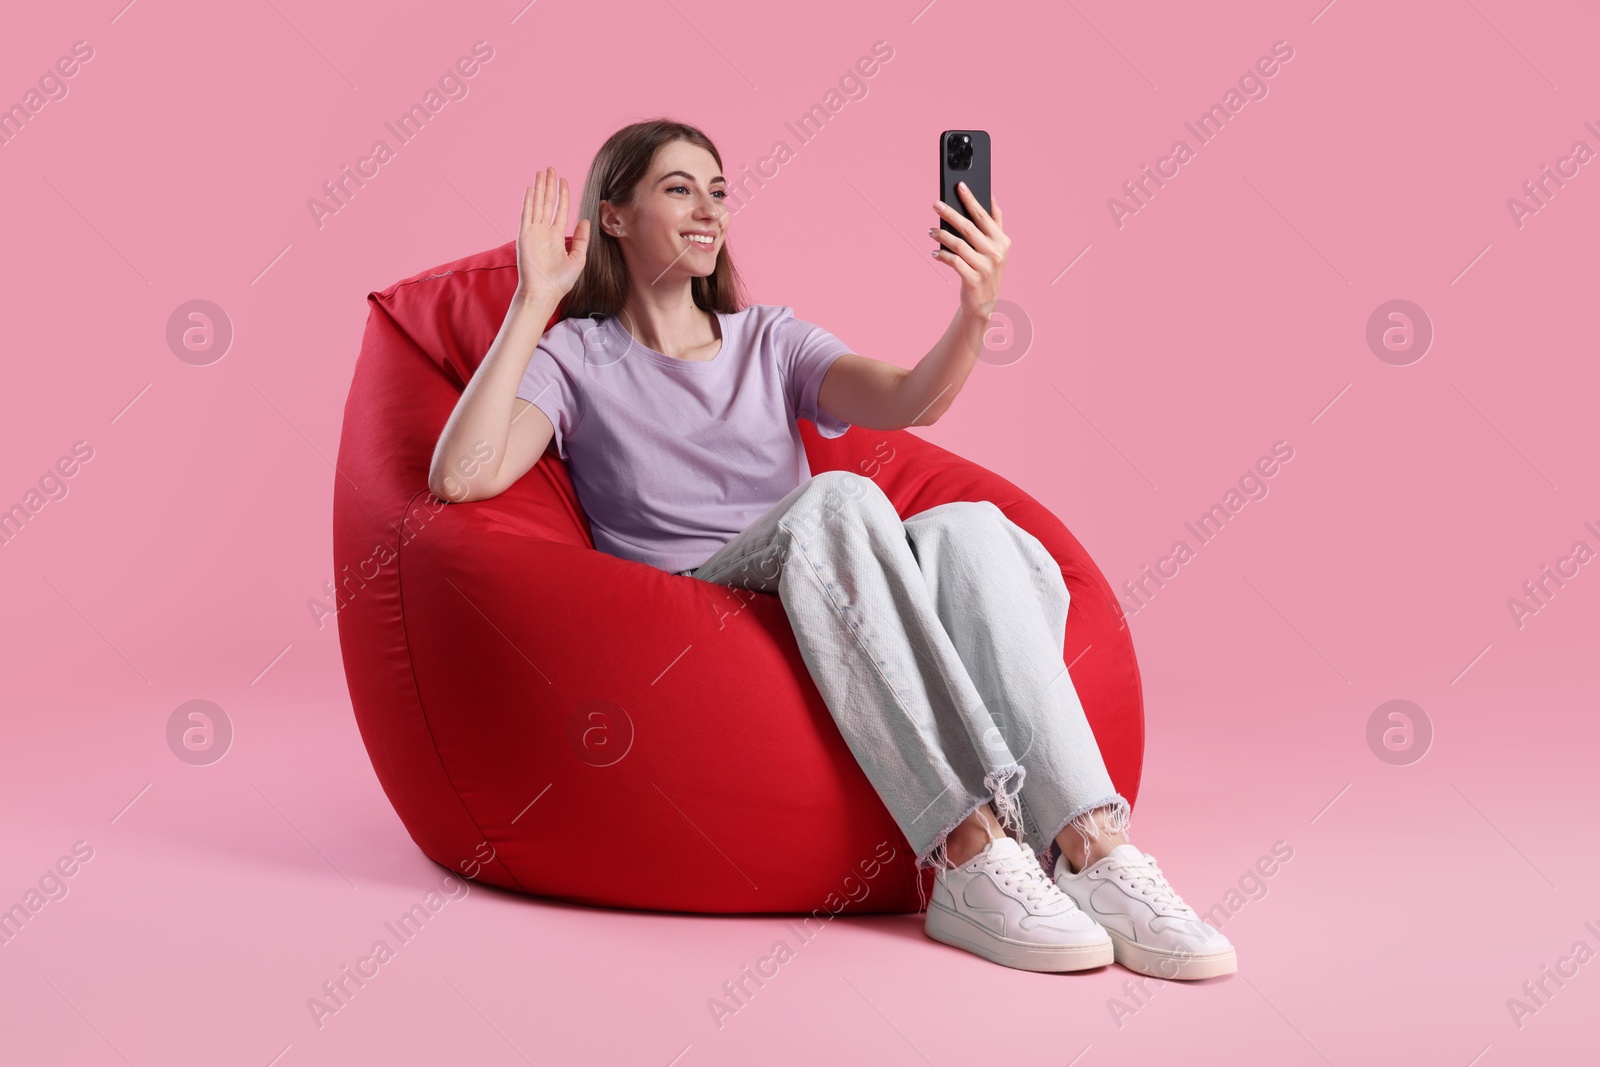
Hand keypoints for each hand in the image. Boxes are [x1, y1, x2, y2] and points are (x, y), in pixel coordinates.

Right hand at [516, 166, 590, 301]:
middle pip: (547, 203)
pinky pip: (527, 214)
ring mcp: (533, 233)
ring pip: (537, 204)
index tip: (564, 180)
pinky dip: (528, 201)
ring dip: (539, 188)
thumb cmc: (560, 282)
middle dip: (549, 185)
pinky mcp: (524, 236)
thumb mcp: (578, 258)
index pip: (559, 210)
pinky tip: (531, 188)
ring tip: (542, 172)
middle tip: (551, 168)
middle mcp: (544, 232)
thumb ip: (581, 239)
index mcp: (556, 237)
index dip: (562, 195)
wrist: (544, 293)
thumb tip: (586, 220)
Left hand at [931, 183, 1008, 319]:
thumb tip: (992, 197)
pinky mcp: (973, 279)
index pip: (984, 215)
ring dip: (942, 236)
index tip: (959, 186)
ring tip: (931, 231)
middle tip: (936, 204)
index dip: (971, 200)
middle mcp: (996, 252)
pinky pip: (954, 262)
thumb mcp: (997, 247)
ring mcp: (985, 267)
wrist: (985, 303)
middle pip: (969, 227)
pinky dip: (942, 256)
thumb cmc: (987, 269)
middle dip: (950, 213)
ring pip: (959, 245)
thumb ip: (996, 223)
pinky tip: (935, 252)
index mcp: (1002, 240)